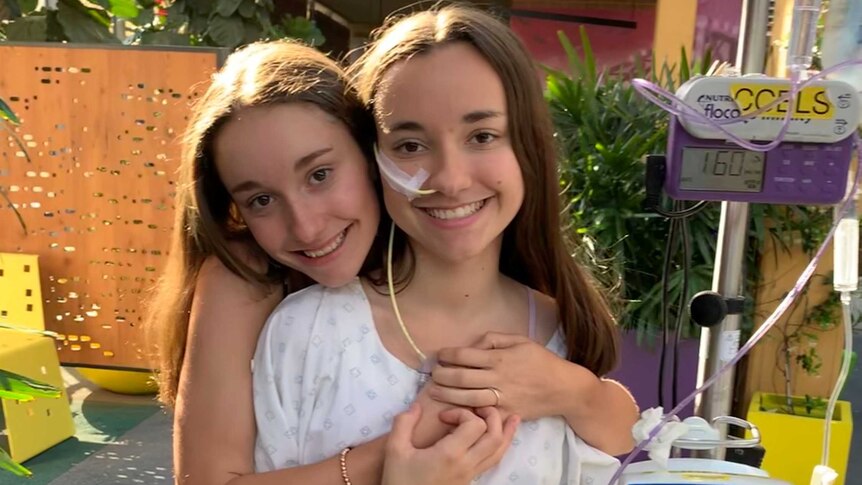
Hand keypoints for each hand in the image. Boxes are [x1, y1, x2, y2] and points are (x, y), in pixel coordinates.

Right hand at [382, 403, 519, 484]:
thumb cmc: (399, 481)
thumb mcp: (395, 451)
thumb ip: (404, 424)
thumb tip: (416, 406)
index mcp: (450, 455)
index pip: (475, 424)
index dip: (463, 412)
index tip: (444, 417)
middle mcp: (466, 465)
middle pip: (494, 437)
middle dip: (492, 417)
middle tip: (478, 408)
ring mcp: (471, 475)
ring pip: (499, 452)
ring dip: (505, 432)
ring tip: (512, 418)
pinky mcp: (470, 481)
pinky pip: (492, 461)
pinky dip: (499, 446)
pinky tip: (498, 438)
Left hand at [431, 332, 600, 420]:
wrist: (564, 388)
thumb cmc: (541, 361)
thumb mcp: (520, 340)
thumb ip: (494, 339)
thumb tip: (472, 344)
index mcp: (500, 358)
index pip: (465, 355)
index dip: (448, 355)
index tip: (440, 355)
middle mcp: (499, 378)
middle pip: (461, 377)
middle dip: (442, 375)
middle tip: (433, 373)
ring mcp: (503, 398)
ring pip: (467, 397)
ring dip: (447, 394)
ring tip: (434, 391)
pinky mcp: (507, 413)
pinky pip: (483, 416)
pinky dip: (465, 415)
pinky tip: (449, 413)